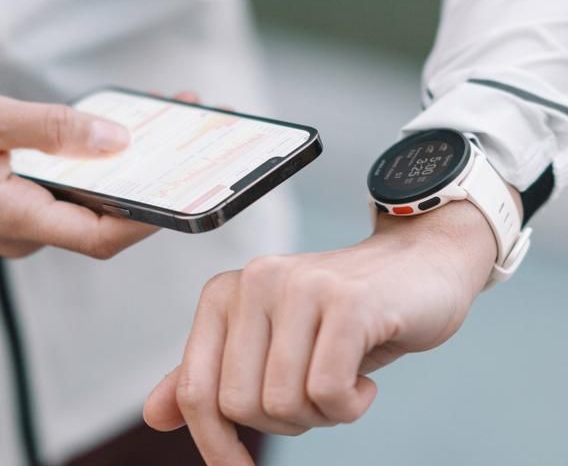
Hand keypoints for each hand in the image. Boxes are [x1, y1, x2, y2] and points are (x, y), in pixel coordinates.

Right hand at [0, 90, 197, 258]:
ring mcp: (33, 210)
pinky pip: (80, 180)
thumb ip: (47, 129)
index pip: (101, 236)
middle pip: (109, 210)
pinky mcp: (32, 195)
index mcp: (19, 217)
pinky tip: (120, 123)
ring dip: (132, 157)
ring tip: (163, 117)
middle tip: (187, 137)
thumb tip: (114, 140)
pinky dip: (104, 154)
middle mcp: (32, 224)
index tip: (182, 192)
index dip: (146, 219)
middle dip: (153, 174)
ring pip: (97, 192)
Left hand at [144, 199, 501, 464]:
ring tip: (344, 381)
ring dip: (321, 415)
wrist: (416, 266)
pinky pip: (327, 391)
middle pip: (240, 405)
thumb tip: (154, 415)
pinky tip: (366, 380)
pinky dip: (350, 406)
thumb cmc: (342, 316)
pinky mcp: (347, 301)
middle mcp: (255, 281)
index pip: (195, 391)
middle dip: (284, 422)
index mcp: (226, 292)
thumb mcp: (274, 343)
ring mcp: (300, 286)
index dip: (215, 443)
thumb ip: (213, 373)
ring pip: (282, 403)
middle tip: (320, 392)